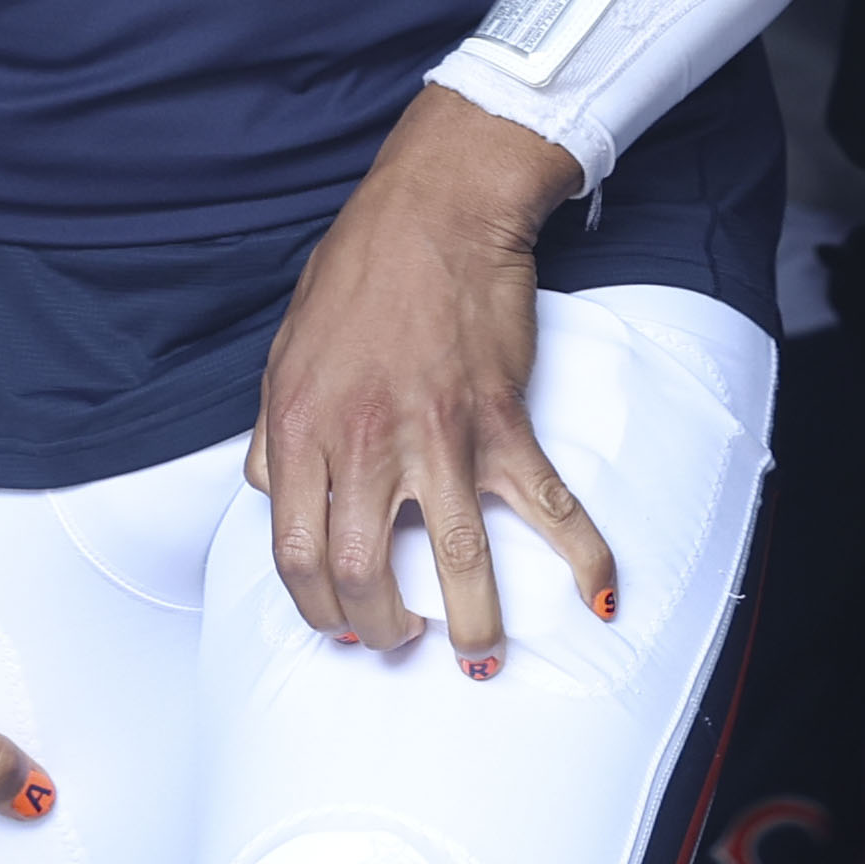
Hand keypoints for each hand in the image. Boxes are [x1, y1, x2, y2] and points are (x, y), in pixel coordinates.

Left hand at [247, 88, 615, 671]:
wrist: (437, 209)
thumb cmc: (359, 271)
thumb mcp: (285, 351)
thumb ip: (273, 432)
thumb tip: (265, 492)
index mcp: (300, 425)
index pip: (294, 551)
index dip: (313, 605)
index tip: (334, 621)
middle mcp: (362, 440)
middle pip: (361, 574)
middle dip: (377, 628)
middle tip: (394, 638)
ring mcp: (436, 435)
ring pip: (452, 562)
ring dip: (470, 625)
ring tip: (477, 654)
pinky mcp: (501, 421)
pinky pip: (548, 506)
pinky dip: (583, 558)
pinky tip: (599, 598)